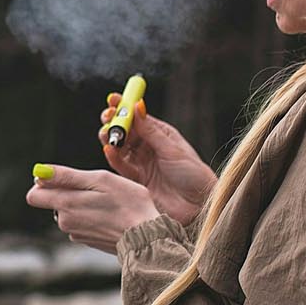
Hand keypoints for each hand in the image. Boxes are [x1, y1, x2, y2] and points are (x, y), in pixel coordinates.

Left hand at [25, 166, 161, 255]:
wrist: (147, 237)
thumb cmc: (128, 204)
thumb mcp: (99, 180)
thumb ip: (66, 176)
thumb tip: (39, 172)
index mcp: (65, 205)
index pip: (33, 195)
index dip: (44, 184)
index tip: (64, 179)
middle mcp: (65, 222)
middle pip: (53, 202)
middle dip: (68, 192)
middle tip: (95, 189)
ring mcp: (77, 233)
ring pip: (69, 212)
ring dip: (82, 204)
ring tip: (107, 202)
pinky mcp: (88, 240)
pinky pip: (82, 223)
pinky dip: (92, 216)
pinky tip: (110, 215)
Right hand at [99, 93, 216, 225]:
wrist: (198, 205)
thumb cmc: (193, 175)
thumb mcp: (172, 149)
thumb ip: (151, 131)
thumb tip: (137, 106)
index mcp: (161, 135)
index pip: (139, 117)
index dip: (125, 107)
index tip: (113, 98)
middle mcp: (149, 148)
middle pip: (126, 131)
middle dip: (114, 123)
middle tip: (107, 117)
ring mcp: (142, 164)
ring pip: (120, 148)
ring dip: (111, 139)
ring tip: (107, 133)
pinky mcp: (136, 181)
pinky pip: (121, 167)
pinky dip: (114, 158)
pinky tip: (109, 150)